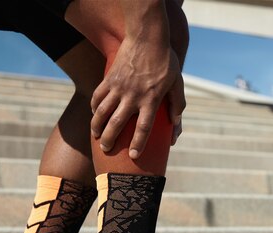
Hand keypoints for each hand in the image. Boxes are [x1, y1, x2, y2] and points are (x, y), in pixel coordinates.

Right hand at [90, 37, 185, 158]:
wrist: (147, 37)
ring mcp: (119, 87)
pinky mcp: (109, 78)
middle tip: (106, 148)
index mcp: (151, 99)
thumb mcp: (177, 83)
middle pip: (117, 124)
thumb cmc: (165, 61)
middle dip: (110, 139)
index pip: (144, 127)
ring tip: (96, 136)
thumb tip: (175, 124)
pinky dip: (95, 107)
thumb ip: (177, 104)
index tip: (134, 155)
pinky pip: (98, 96)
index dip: (139, 143)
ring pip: (103, 112)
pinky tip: (94, 114)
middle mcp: (133, 96)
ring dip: (97, 126)